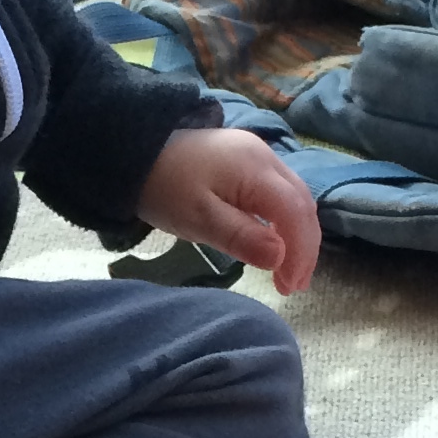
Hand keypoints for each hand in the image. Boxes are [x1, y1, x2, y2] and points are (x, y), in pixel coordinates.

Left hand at [134, 127, 320, 296]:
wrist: (133, 151)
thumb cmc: (164, 187)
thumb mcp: (198, 219)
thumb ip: (241, 237)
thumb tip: (280, 257)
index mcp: (256, 169)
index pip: (295, 213)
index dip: (300, 252)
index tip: (289, 286)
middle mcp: (265, 157)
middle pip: (302, 204)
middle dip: (304, 247)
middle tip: (292, 286)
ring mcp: (257, 156)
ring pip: (293, 198)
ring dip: (296, 235)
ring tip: (285, 271)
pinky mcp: (246, 160)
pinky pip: (277, 192)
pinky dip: (282, 220)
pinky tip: (272, 241)